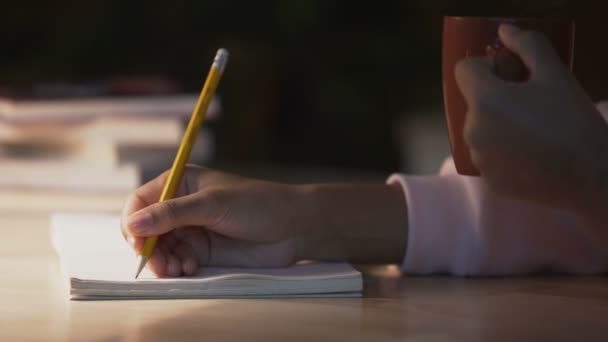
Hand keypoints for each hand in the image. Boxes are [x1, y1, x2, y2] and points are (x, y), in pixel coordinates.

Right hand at [121, 166, 406, 276]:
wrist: (293, 227)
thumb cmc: (257, 204)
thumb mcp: (212, 205)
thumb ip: (172, 214)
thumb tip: (133, 223)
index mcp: (181, 183)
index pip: (141, 201)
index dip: (134, 222)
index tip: (137, 242)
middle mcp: (181, 206)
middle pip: (146, 229)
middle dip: (148, 248)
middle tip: (160, 265)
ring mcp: (191, 229)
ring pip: (160, 248)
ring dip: (163, 261)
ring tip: (178, 269)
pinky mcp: (203, 250)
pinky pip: (177, 261)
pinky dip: (177, 267)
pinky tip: (190, 268)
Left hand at [455, 24, 607, 214]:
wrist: (591, 176)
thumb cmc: (574, 122)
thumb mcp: (556, 75)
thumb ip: (527, 46)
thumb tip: (504, 32)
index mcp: (484, 100)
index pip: (464, 69)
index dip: (487, 67)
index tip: (513, 76)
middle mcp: (472, 130)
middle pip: (473, 102)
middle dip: (495, 99)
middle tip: (531, 106)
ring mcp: (478, 159)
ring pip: (480, 130)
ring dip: (498, 126)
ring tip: (533, 133)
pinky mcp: (489, 182)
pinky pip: (489, 157)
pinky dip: (504, 154)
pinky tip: (531, 156)